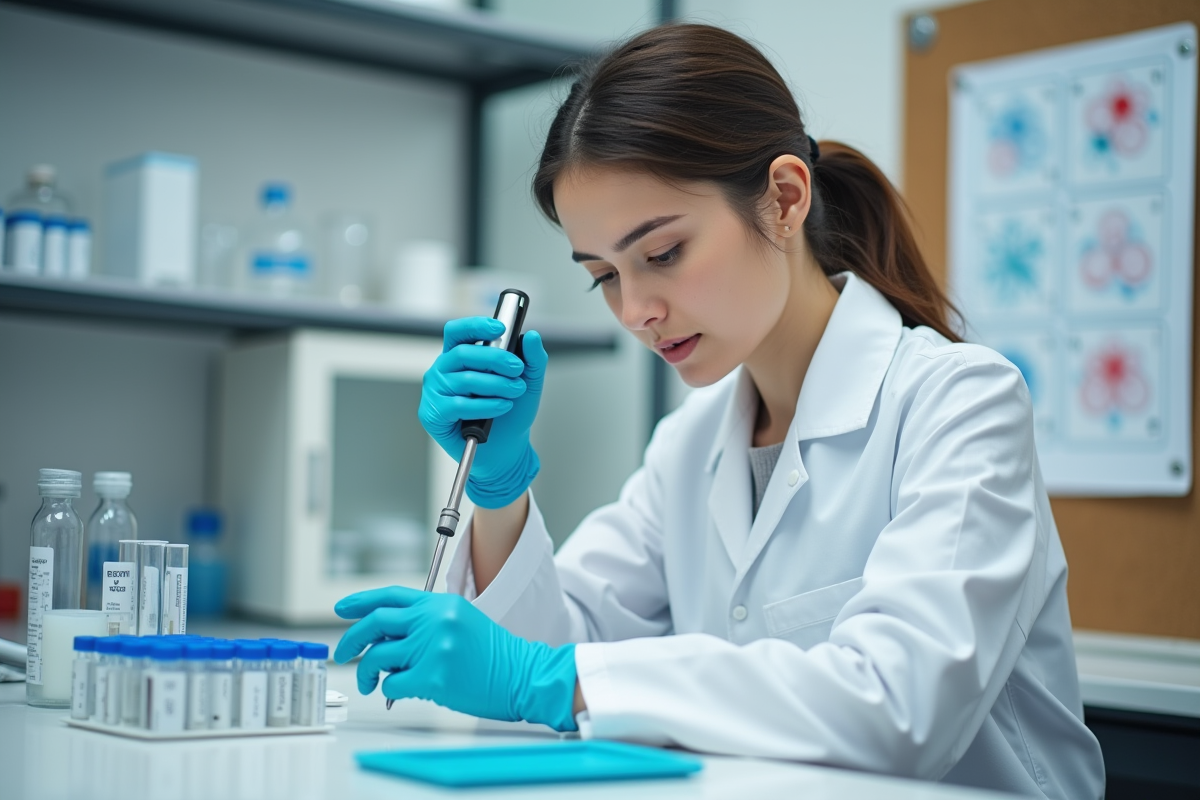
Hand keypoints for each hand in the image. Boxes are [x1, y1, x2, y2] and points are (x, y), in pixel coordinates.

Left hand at [334, 586, 577, 731]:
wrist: (522, 675)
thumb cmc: (493, 655)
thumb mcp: (460, 622)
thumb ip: (426, 621)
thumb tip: (385, 635)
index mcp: (441, 604)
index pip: (391, 596)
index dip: (362, 601)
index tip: (342, 609)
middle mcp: (435, 620)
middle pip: (375, 623)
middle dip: (351, 639)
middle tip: (343, 653)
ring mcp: (434, 648)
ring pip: (378, 656)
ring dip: (366, 672)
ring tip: (370, 682)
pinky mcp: (434, 677)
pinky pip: (393, 684)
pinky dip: (389, 690)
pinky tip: (399, 691)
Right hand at [418, 317, 547, 507]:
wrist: (506, 450)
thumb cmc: (511, 414)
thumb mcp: (528, 384)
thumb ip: (532, 360)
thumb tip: (532, 336)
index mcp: (459, 356)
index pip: (458, 332)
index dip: (475, 326)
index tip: (500, 328)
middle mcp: (443, 371)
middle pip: (463, 353)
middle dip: (494, 359)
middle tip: (517, 368)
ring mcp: (435, 392)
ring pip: (465, 380)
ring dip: (496, 385)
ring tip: (514, 392)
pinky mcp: (433, 414)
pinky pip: (459, 404)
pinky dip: (485, 405)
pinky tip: (502, 407)